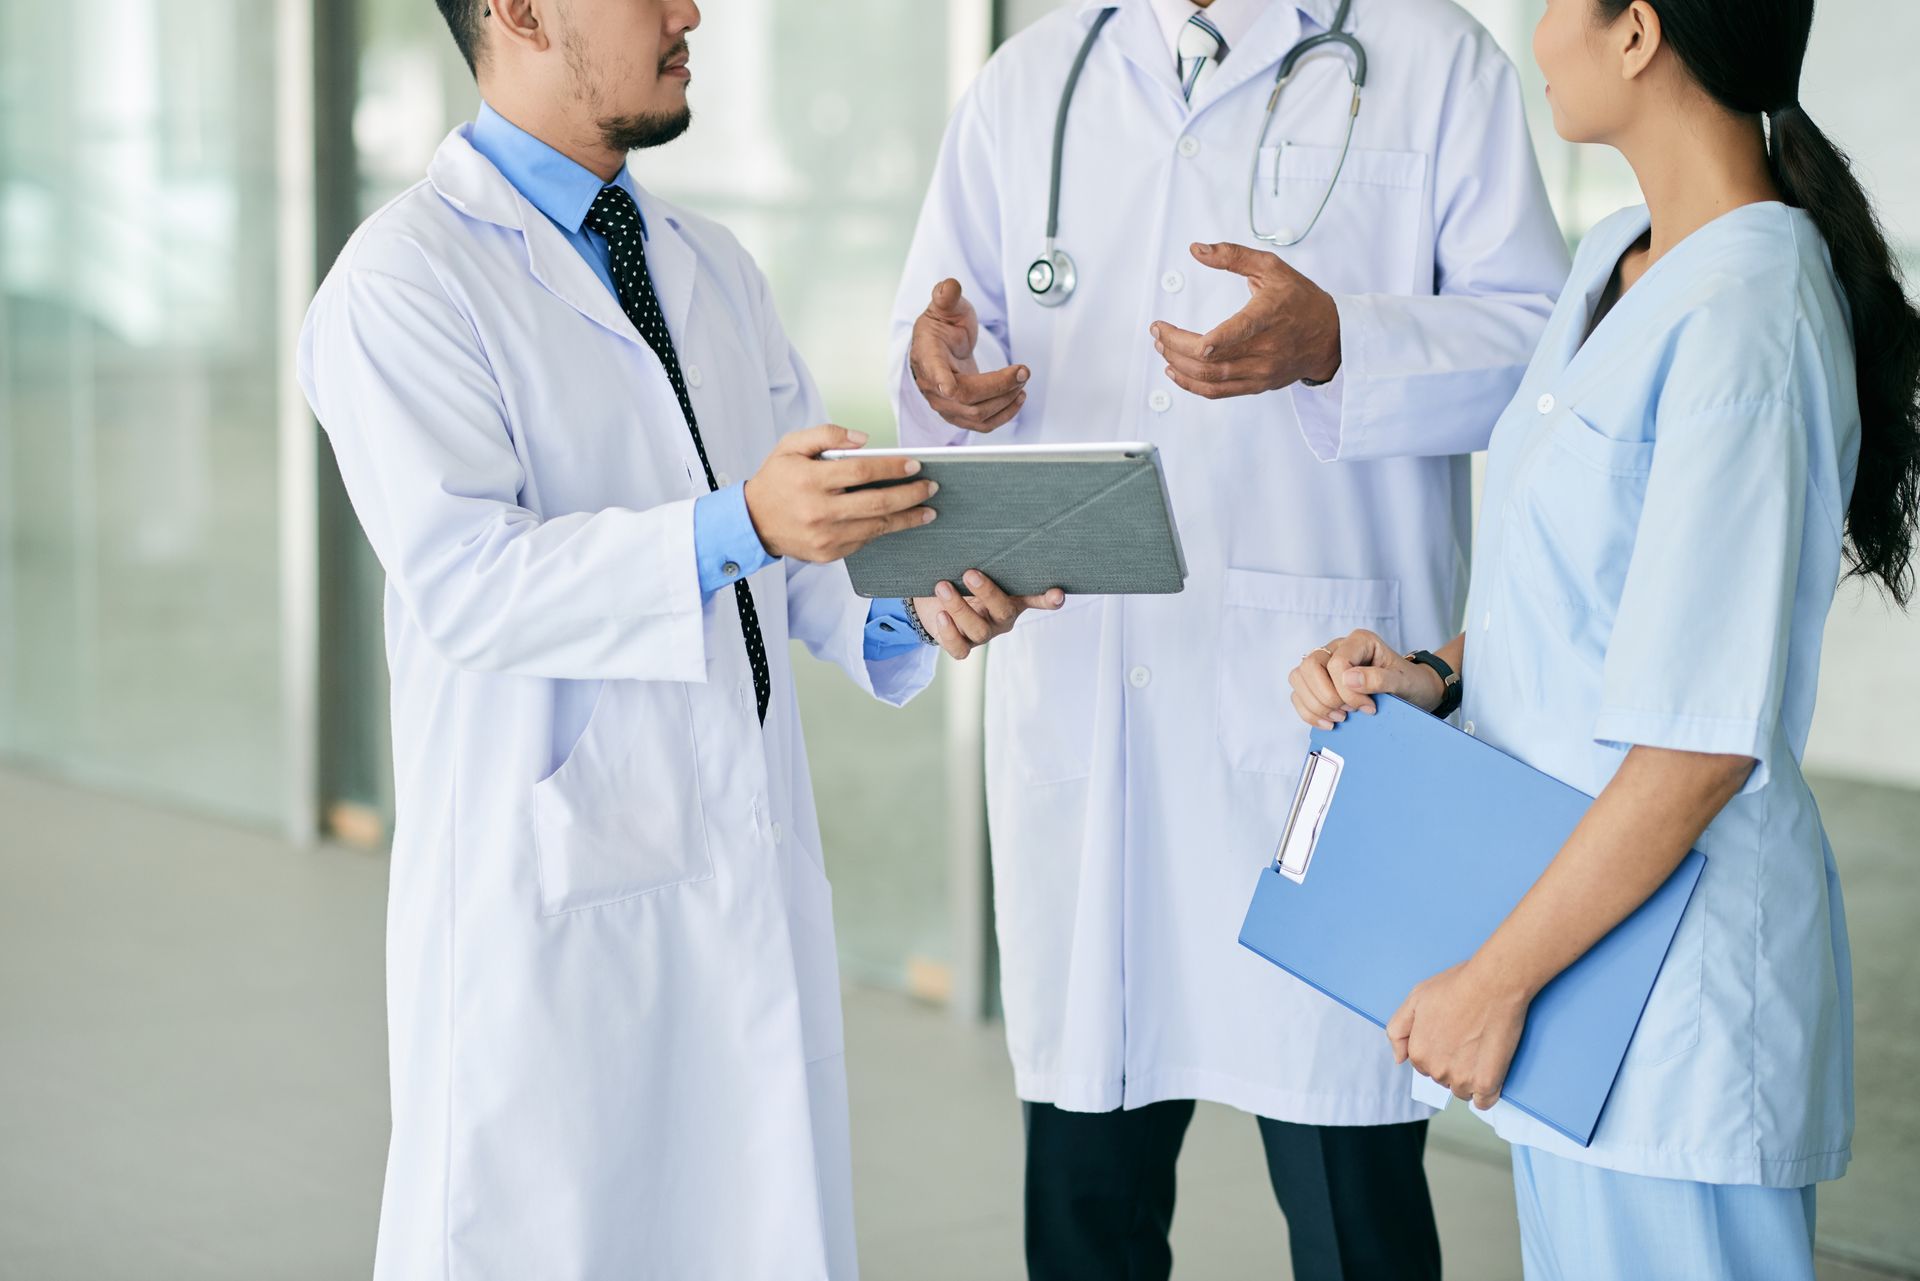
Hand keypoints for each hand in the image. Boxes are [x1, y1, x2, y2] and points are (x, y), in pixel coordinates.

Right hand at [744, 425, 936, 562]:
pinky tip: (898, 520)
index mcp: (809, 480)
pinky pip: (864, 541)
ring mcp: (824, 536)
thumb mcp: (791, 445)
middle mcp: (818, 511)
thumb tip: (864, 440)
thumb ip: (827, 434)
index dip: (891, 468)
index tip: (915, 465)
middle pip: (876, 503)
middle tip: (931, 487)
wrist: (753, 521)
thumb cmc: (777, 479)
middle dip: (910, 495)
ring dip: (906, 518)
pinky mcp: (828, 554)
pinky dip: (883, 529)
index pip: (860, 472)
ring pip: (876, 527)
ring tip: (927, 509)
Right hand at [909, 278, 1028, 431]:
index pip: (933, 372)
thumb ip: (946, 296)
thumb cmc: (941, 328)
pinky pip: (983, 424)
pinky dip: (1004, 415)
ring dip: (1005, 401)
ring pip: (977, 415)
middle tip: (1023, 371)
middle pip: (967, 398)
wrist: (938, 349)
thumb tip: (950, 286)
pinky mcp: (960, 415)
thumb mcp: (944, 307)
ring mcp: (946, 405)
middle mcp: (933, 386)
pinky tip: (1017, 398)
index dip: (941, 381)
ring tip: (1022, 382)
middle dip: (1000, 386)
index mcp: (927, 357)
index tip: (949, 387)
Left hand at [911, 570, 1063, 659]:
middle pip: (1003, 611)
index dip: (1047, 599)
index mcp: (1012, 597)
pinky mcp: (963, 645)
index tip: (1057, 593)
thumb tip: (982, 524)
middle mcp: (1001, 617)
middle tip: (970, 573)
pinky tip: (941, 615)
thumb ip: (983, 556)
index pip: (1036, 598)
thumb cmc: (959, 577)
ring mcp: (983, 633)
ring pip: (978, 629)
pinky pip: (960, 649)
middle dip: (988, 592)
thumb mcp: (973, 565)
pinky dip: (949, 633)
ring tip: (942, 587)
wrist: (932, 599)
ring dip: (959, 607)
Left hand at [1151, 242, 1340, 399]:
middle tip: (1158, 332)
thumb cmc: (1301, 300)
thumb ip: (1233, 256)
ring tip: (1162, 349)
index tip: (1168, 329)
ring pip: (1210, 379)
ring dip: (1178, 366)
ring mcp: (1261, 371)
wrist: (1330, 337)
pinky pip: (1218, 392)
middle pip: (1210, 359)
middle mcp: (1265, 348)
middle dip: (1174, 347)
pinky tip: (1175, 372)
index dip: (1200, 340)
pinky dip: (1192, 385)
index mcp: (1268, 317)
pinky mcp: (1257, 384)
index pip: (1233, 333)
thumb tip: (1197, 250)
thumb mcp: (1271, 267)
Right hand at [1288, 629, 1444, 728]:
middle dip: (1327, 697)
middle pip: (1310, 666)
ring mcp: (1325, 664)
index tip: (1368, 707)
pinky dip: (1309, 712)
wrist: (1414, 691)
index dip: (1347, 690)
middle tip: (1349, 712)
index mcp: (1360, 641)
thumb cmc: (1410, 683)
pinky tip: (1328, 722)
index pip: (1337, 663)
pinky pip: (1298, 694)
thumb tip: (1349, 679)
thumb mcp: (1403, 682)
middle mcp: (1338, 648)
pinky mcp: (1318, 681)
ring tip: (1340, 717)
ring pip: (1298, 678)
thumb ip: (1379, 679)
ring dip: (1316, 704)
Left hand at [1386, 960, 1531, 1109]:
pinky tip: (1489, 1074)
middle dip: (1452, 1064)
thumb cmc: (1456, 986)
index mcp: (1418, 1052)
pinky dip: (1486, 1093)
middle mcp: (1437, 1070)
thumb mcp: (1415, 998)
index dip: (1437, 1050)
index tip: (1451, 1036)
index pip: (1424, 1065)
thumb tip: (1399, 1059)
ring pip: (1462, 1090)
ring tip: (1480, 1051)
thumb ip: (1399, 1030)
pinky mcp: (1488, 1082)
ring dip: (1470, 1078)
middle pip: (1443, 1078)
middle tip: (1468, 1038)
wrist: (1494, 982)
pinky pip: (1484, 1102)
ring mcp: (1463, 1078)